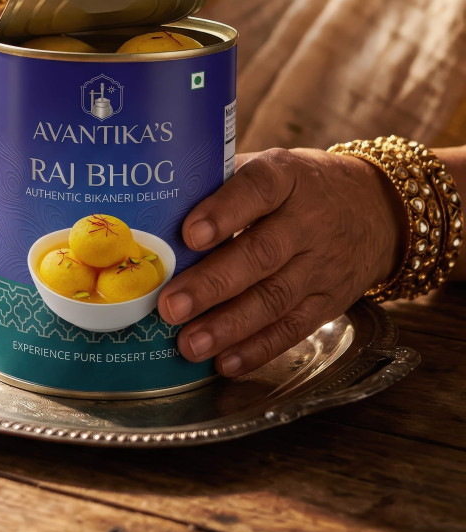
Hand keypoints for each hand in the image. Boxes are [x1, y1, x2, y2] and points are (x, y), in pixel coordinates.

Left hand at [157, 147, 405, 376]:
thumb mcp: (271, 168)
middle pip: (260, 255)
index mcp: (285, 177)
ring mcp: (321, 265)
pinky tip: (225, 363)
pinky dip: (258, 349)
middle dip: (212, 284)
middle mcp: (307, 221)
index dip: (223, 212)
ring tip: (188, 343)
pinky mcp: (330, 301)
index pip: (256, 189)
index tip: (189, 234)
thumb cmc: (298, 187)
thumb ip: (223, 184)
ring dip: (228, 326)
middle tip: (170, 305)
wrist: (374, 209)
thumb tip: (155, 210)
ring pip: (274, 299)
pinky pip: (294, 328)